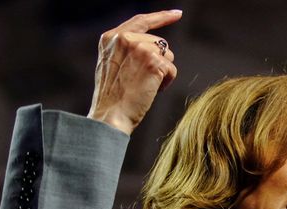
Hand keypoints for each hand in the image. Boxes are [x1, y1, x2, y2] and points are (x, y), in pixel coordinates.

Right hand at [87, 10, 181, 134]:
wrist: (110, 115)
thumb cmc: (112, 97)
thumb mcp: (111, 64)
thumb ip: (126, 49)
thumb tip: (152, 45)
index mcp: (111, 37)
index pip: (140, 21)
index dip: (161, 17)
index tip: (176, 14)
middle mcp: (125, 38)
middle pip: (159, 42)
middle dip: (158, 61)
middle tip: (142, 81)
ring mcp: (140, 48)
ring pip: (167, 55)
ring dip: (162, 72)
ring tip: (144, 86)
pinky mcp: (154, 62)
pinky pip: (172, 69)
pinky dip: (167, 82)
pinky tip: (151, 90)